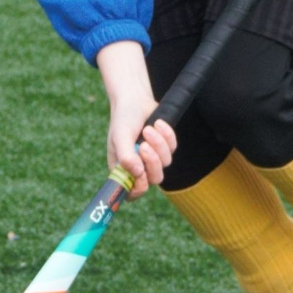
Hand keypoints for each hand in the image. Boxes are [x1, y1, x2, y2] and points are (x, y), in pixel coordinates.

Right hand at [95, 41, 177, 198]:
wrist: (135, 100)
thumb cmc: (123, 120)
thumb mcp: (120, 137)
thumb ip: (125, 156)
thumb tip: (137, 173)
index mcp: (123, 169)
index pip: (132, 193)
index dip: (138, 187)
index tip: (140, 173)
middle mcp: (139, 167)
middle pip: (154, 179)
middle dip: (152, 162)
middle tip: (144, 145)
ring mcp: (154, 158)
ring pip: (165, 163)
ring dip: (158, 144)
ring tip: (148, 128)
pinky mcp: (166, 147)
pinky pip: (173, 148)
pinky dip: (166, 135)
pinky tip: (157, 123)